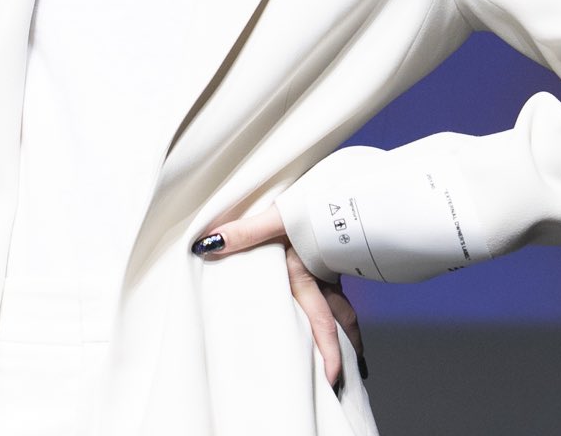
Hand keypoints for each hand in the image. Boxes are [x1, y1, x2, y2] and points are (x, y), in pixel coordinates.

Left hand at [194, 205, 364, 387]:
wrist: (344, 180)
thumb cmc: (309, 200)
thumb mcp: (273, 216)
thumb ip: (243, 233)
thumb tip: (208, 245)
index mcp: (308, 274)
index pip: (322, 322)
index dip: (328, 354)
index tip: (331, 381)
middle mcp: (324, 276)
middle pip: (341, 322)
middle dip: (343, 352)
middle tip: (344, 379)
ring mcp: (331, 268)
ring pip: (344, 308)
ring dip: (347, 333)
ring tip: (352, 356)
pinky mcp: (332, 255)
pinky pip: (338, 291)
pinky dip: (342, 309)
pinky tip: (340, 314)